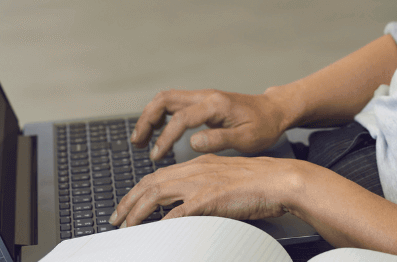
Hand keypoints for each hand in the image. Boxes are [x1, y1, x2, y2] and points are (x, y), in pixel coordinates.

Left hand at [108, 155, 305, 226]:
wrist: (280, 180)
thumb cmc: (261, 183)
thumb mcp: (226, 180)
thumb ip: (206, 188)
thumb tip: (189, 208)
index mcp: (199, 164)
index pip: (159, 176)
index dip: (139, 191)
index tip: (127, 205)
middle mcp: (195, 170)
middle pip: (150, 183)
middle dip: (128, 201)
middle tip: (116, 218)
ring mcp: (201, 183)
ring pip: (156, 194)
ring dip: (137, 211)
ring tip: (127, 226)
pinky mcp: (208, 199)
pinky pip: (177, 213)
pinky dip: (162, 223)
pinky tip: (153, 232)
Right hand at [130, 88, 295, 160]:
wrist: (274, 111)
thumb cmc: (264, 126)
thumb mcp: (247, 138)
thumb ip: (219, 139)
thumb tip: (192, 143)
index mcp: (215, 105)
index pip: (181, 118)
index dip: (165, 137)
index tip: (157, 155)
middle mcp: (205, 96)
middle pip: (165, 99)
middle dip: (147, 120)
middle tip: (138, 142)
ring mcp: (203, 97)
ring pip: (166, 99)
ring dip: (150, 116)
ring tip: (141, 139)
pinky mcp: (202, 102)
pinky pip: (174, 104)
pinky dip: (160, 115)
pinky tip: (157, 132)